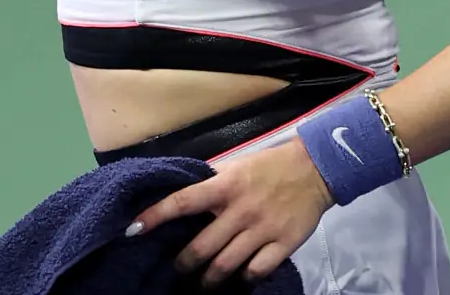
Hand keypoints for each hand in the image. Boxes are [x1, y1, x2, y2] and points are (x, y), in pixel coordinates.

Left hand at [126, 139, 330, 289]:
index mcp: (226, 185)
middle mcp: (241, 209)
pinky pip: (256, 271)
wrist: (317, 168)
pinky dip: (244, 278)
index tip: (131, 230)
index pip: (183, 201)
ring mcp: (263, 229)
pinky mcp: (283, 243)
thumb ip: (211, 182)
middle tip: (178, 269)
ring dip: (208, 280)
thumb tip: (180, 197)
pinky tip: (239, 278)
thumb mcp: (238, 166)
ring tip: (202, 284)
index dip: (154, 216)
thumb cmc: (270, 166)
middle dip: (183, 265)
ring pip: (225, 265)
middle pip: (201, 248)